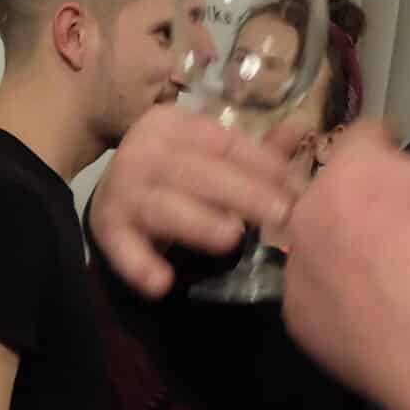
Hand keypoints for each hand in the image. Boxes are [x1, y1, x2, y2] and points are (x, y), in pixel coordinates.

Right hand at [88, 104, 303, 297]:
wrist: (114, 195)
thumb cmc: (176, 173)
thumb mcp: (209, 154)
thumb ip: (254, 152)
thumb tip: (302, 130)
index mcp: (173, 125)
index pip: (223, 143)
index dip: (262, 164)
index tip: (296, 186)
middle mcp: (142, 151)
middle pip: (194, 171)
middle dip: (241, 192)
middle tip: (281, 214)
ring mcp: (122, 190)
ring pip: (162, 206)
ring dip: (197, 222)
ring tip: (231, 238)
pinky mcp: (107, 227)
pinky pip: (123, 247)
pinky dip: (138, 264)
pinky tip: (161, 283)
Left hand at [281, 29, 409, 409]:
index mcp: (349, 171)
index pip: (364, 139)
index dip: (397, 154)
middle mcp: (307, 214)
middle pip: (337, 188)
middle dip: (370, 198)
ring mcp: (295, 272)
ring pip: (321, 238)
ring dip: (349, 242)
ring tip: (402, 269)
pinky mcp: (295, 321)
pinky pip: (313, 291)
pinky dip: (339, 293)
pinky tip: (380, 306)